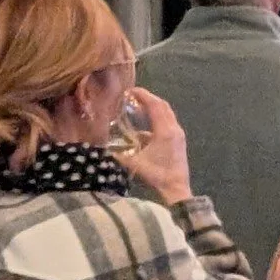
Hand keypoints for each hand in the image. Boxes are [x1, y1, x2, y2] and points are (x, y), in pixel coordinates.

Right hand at [117, 88, 192, 204]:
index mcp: (165, 131)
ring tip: (138, 107)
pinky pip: (168, 123)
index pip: (155, 105)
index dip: (143, 95)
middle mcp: (174, 129)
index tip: (131, 90)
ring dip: (154, 108)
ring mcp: (178, 135)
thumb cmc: (156, 175)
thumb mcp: (133, 164)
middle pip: (163, 106)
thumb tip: (100, 147)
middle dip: (149, 99)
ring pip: (167, 114)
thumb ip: (117, 154)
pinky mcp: (179, 141)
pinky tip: (145, 127)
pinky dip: (157, 119)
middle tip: (133, 96)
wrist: (176, 189)